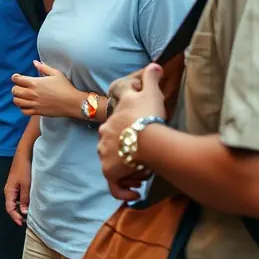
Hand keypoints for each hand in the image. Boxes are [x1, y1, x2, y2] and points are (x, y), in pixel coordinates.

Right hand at [4, 150, 31, 226]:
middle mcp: (9, 190)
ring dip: (21, 208)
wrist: (24, 154)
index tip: (23, 223)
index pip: (9, 208)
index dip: (15, 217)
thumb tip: (23, 213)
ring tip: (29, 213)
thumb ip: (24, 199)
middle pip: (11, 206)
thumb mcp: (26, 185)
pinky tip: (30, 202)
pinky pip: (18, 196)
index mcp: (8, 191)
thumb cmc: (24, 169)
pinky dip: (23, 201)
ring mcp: (13, 187)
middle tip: (27, 220)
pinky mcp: (17, 183)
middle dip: (18, 214)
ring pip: (15, 201)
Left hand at [11, 61, 80, 117]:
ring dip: (17, 98)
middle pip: (14, 90)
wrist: (73, 102)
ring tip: (22, 96)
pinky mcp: (37, 112)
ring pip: (17, 101)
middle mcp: (32, 93)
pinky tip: (27, 104)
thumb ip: (43, 67)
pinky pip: (24, 111)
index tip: (18, 77)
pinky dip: (22, 108)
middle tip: (20, 87)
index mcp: (35, 82)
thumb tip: (34, 62)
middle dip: (16, 87)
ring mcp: (34, 103)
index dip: (15, 77)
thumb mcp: (56, 73)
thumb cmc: (65, 87)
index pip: (16, 79)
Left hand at [97, 64, 166, 200]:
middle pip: (113, 150)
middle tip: (144, 159)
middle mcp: (103, 140)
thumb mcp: (150, 92)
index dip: (124, 137)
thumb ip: (151, 79)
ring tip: (143, 173)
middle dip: (126, 156)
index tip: (137, 142)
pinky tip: (136, 193)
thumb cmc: (148, 115)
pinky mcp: (110, 172)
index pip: (112, 131)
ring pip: (115, 168)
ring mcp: (105, 156)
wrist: (148, 137)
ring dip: (128, 172)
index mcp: (109, 123)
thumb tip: (155, 64)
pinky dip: (124, 192)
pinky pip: (115, 187)